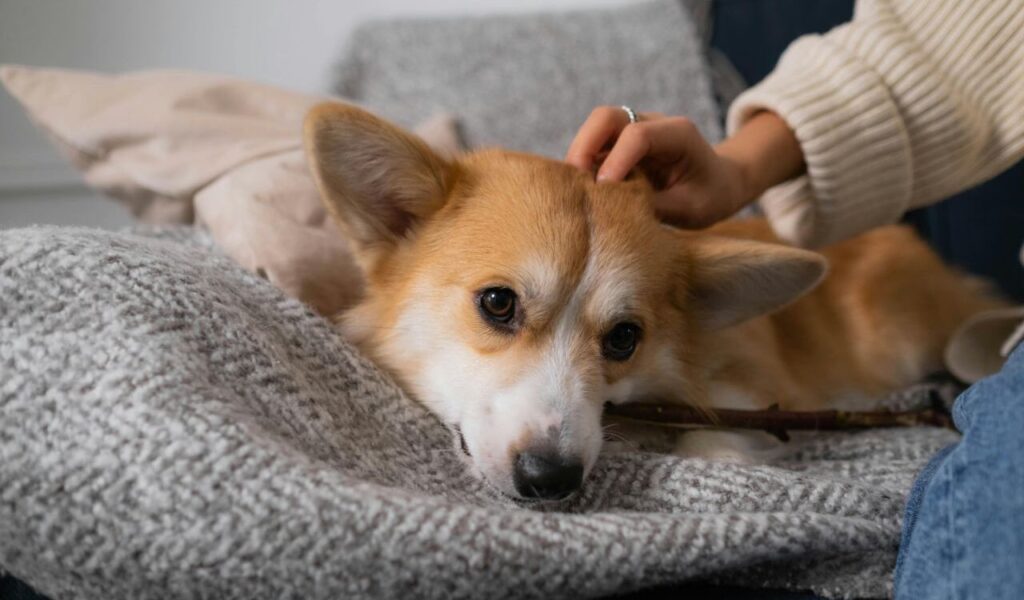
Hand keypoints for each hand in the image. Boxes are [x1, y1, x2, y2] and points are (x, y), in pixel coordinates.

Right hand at [566, 107, 803, 228]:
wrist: (719, 183)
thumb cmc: (710, 196)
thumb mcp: (691, 209)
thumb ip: (655, 207)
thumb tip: (613, 210)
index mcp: (679, 134)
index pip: (637, 136)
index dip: (616, 162)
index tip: (603, 191)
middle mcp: (652, 124)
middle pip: (606, 117)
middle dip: (584, 146)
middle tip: (573, 183)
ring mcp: (633, 131)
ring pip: (594, 129)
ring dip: (579, 156)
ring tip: (575, 190)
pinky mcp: (620, 145)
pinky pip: (594, 147)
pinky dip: (583, 166)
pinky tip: (581, 190)